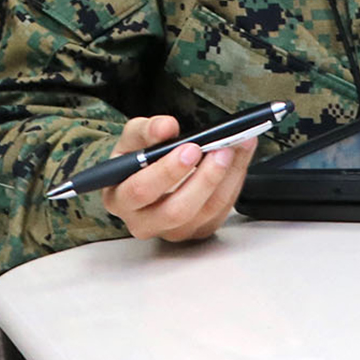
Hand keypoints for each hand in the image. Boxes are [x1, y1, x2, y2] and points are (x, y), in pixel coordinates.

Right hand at [100, 114, 256, 242]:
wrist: (147, 177)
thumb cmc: (137, 159)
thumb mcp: (132, 138)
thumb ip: (146, 130)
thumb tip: (166, 127)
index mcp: (120, 198)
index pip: (141, 190)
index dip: (168, 171)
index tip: (190, 148)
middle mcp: (144, 222)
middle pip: (177, 210)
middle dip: (204, 178)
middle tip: (220, 149)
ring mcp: (173, 231)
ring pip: (205, 212)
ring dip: (225, 178)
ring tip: (236, 148)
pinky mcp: (198, 231)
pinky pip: (222, 211)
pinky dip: (234, 182)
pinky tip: (239, 157)